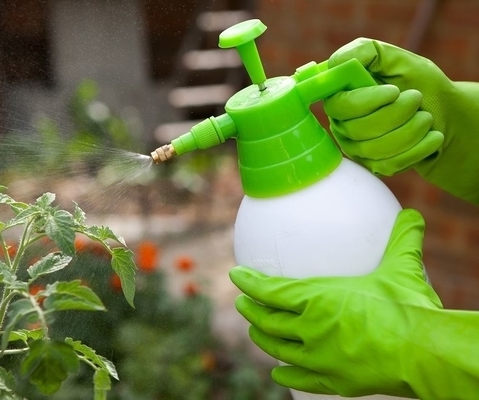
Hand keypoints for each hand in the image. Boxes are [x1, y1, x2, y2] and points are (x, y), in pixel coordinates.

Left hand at [229, 209, 441, 396]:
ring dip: (262, 339)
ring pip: (279, 349)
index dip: (250, 282)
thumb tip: (413, 214)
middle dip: (250, 310)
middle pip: (268, 321)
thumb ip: (402, 239)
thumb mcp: (402, 268)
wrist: (424, 355)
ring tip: (253, 331)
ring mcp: (319, 358)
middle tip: (241, 303)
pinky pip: (301, 378)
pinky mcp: (334, 381)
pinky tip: (277, 372)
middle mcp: (310, 329)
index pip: (271, 290)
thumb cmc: (409, 309)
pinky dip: (286, 374)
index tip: (236, 275)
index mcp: (317, 299)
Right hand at [323, 38, 478, 203]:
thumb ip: (366, 52)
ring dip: (411, 129)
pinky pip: (390, 163)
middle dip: (396, 113)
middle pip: (357, 128)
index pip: (338, 105)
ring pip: (376, 148)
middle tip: (416, 97)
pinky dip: (418, 148)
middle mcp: (342, 124)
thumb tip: (336, 63)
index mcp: (342, 96)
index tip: (393, 91)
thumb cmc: (419, 83)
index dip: (366, 101)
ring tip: (426, 117)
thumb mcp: (399, 59)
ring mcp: (356, 147)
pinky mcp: (373, 165)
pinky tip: (431, 136)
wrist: (443, 113)